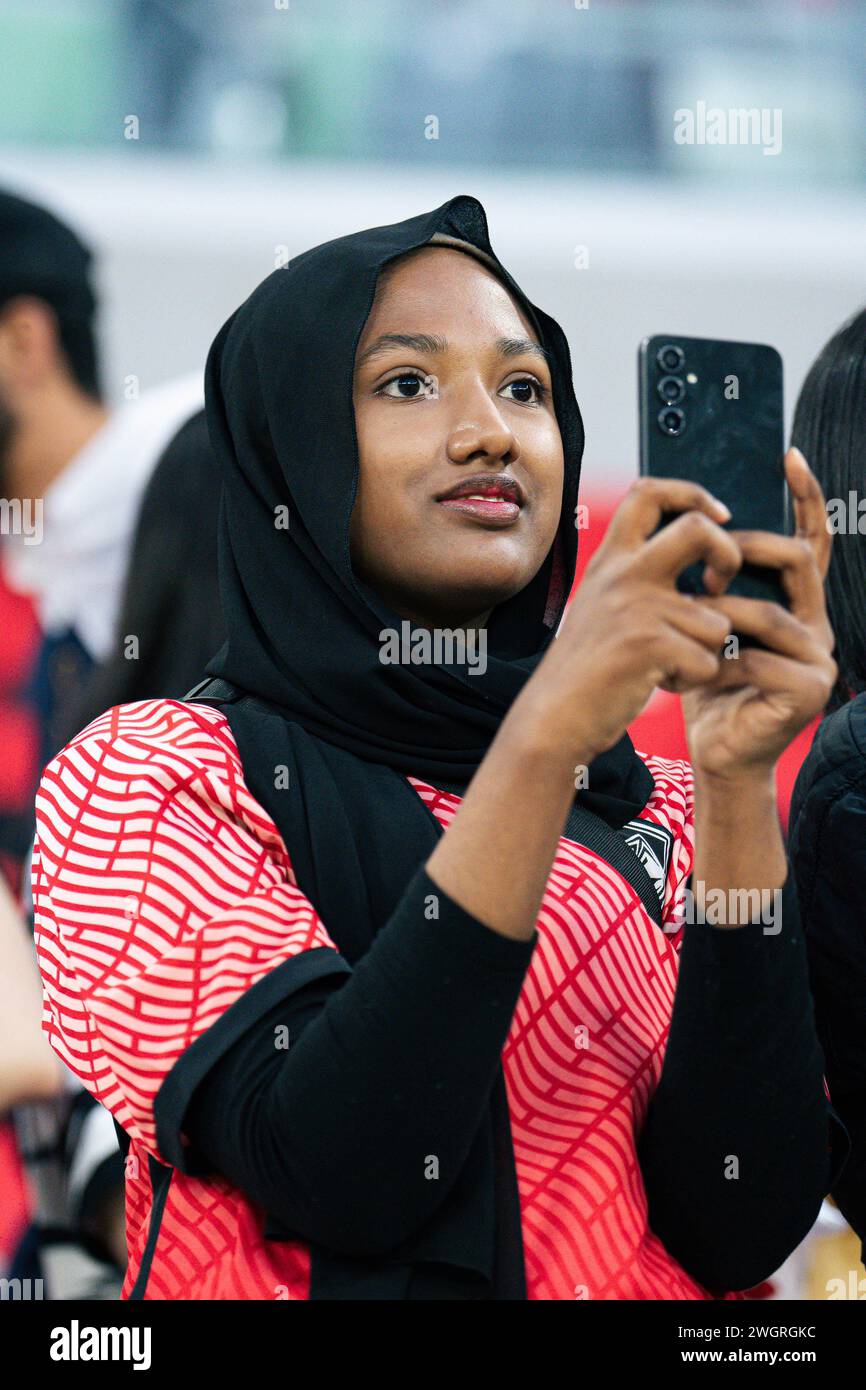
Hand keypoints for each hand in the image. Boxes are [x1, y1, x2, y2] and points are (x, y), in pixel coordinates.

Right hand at [516, 476, 740, 761]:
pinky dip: (691, 680)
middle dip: (728, 553)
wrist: (553, 717)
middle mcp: (623, 574)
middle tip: (719, 584)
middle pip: (698, 529)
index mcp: (610, 560)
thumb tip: (691, 552)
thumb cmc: (584, 669)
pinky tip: (658, 682)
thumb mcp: (599, 604)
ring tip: (666, 665)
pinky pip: (707, 660)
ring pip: (716, 619)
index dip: (692, 494)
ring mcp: (637, 608)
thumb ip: (634, 576)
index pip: (649, 493)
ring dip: (704, 651)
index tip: (718, 515)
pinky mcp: (650, 645)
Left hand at [682, 449, 835, 780]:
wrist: (716, 751)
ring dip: (720, 616)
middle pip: (795, 559)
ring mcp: (820, 658)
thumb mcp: (706, 625)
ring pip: (770, 613)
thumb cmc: (707, 685)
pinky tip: (701, 675)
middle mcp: (817, 624)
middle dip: (746, 550)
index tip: (788, 455)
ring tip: (689, 625)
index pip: (808, 540)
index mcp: (797, 603)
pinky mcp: (809, 691)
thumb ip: (714, 584)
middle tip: (707, 563)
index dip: (805, 497)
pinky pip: (760, 659)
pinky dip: (721, 663)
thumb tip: (691, 525)